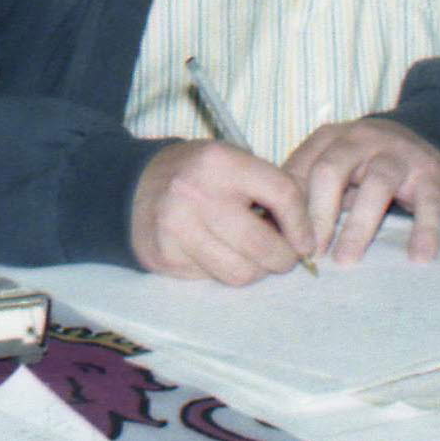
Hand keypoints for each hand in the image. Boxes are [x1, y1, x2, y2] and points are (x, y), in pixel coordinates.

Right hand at [129, 140, 318, 285]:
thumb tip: (309, 226)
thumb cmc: (195, 175)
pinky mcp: (166, 258)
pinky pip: (213, 279)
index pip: (282, 194)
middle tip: (286, 258)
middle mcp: (197, 194)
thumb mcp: (229, 161)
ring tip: (255, 259)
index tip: (306, 240)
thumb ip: (266, 185)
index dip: (303, 223)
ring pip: (241, 272)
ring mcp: (178, 229)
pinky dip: (225, 271)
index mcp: (220, 162)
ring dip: (257, 271)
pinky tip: (221, 256)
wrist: (131, 187)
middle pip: (263, 245)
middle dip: (284, 259)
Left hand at [284, 117, 439, 266]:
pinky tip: (418, 257)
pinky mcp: (432, 174)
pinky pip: (428, 203)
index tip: (285, 244)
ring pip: (376, 184)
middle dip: (318, 214)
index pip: (301, 169)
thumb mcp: (332, 166)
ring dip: (359, 225)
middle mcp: (361, 139)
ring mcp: (398, 154)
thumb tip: (267, 228)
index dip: (290, 208)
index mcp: (329, 138)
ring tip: (347, 260)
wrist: (425, 137)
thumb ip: (305, 189)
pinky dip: (424, 230)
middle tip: (311, 254)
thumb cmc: (365, 163)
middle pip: (331, 170)